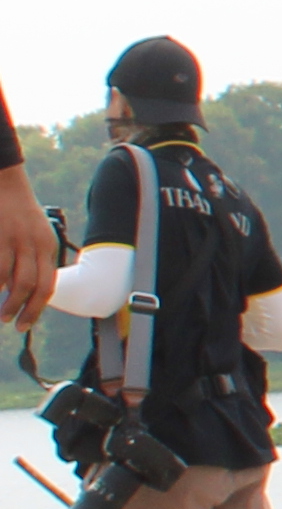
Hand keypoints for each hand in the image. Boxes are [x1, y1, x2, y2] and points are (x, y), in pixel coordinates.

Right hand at [0, 211, 48, 329]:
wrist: (5, 183)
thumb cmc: (17, 212)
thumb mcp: (34, 233)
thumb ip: (33, 257)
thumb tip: (24, 287)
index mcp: (48, 247)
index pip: (48, 284)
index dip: (38, 307)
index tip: (27, 322)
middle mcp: (37, 246)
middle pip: (36, 287)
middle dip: (26, 310)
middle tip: (15, 325)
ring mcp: (18, 242)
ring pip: (16, 282)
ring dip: (9, 303)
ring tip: (1, 316)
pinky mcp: (1, 238)